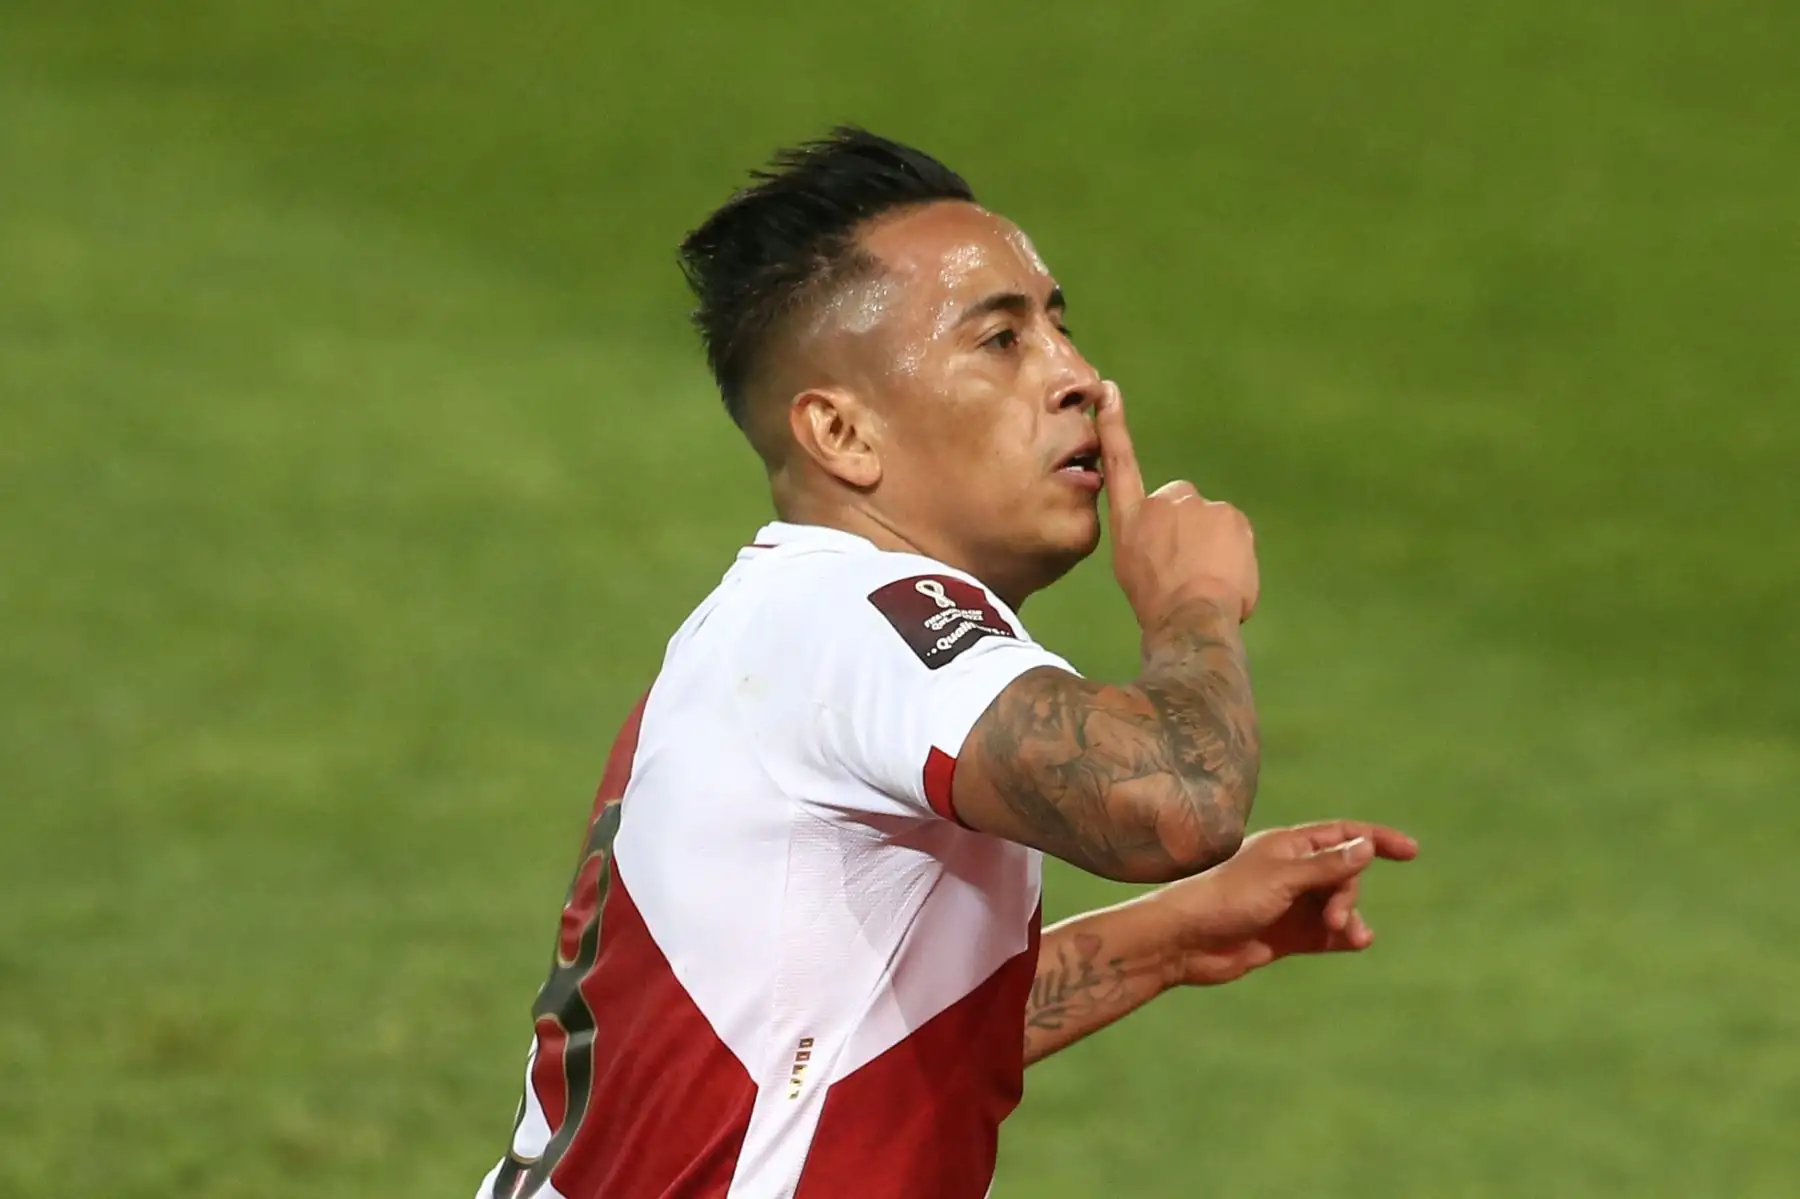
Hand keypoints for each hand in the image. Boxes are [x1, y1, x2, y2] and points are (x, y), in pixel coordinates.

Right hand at [1096, 381, 1259, 625]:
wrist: (1188, 617)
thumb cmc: (1155, 602)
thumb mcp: (1131, 565)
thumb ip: (1148, 536)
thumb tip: (1170, 536)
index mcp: (1131, 515)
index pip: (1121, 461)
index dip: (1115, 427)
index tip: (1110, 392)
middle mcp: (1164, 501)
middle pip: (1182, 507)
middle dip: (1188, 530)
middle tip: (1185, 568)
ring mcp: (1200, 506)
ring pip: (1212, 523)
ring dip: (1212, 545)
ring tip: (1204, 580)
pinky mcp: (1232, 516)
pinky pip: (1236, 534)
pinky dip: (1234, 553)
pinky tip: (1225, 578)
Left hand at [1147, 821, 1418, 986]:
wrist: (1185, 942)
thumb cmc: (1226, 898)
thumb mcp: (1282, 878)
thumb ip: (1327, 865)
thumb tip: (1367, 844)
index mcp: (1287, 846)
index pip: (1343, 835)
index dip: (1377, 840)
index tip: (1412, 852)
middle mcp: (1291, 871)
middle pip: (1344, 875)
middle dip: (1349, 895)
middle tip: (1335, 919)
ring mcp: (1289, 904)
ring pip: (1338, 907)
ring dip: (1349, 919)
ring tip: (1350, 937)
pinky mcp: (1285, 935)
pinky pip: (1326, 935)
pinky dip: (1342, 938)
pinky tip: (1354, 943)